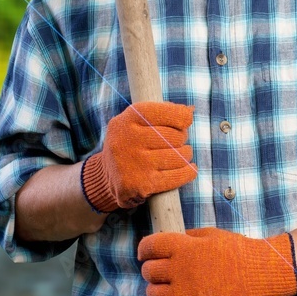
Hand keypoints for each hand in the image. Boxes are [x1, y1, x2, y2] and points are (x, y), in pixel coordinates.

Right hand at [80, 101, 195, 212]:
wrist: (107, 176)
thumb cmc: (129, 142)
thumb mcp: (134, 121)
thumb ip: (159, 113)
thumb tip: (189, 111)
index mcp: (127, 119)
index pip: (165, 112)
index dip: (181, 116)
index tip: (185, 121)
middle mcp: (129, 139)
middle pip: (175, 136)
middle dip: (181, 138)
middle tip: (178, 141)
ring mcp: (136, 163)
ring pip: (179, 157)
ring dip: (185, 156)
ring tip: (180, 155)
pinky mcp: (143, 184)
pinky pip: (178, 176)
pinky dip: (188, 172)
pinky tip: (189, 169)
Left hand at [138, 227, 296, 295]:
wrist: (260, 273)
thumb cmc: (238, 251)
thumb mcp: (209, 235)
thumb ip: (185, 238)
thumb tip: (167, 243)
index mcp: (182, 246)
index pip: (148, 246)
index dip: (144, 250)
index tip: (145, 254)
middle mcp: (179, 269)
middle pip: (148, 271)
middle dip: (152, 270)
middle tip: (160, 272)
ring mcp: (184, 293)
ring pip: (152, 293)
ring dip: (154, 291)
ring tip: (163, 289)